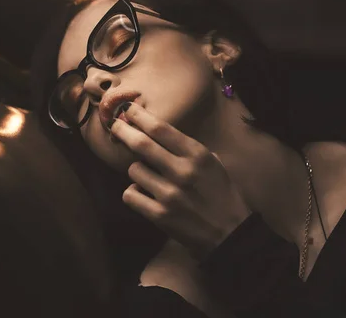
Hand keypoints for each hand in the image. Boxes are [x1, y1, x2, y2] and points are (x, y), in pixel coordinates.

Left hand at [110, 102, 250, 258]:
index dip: (139, 117)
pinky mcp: (159, 215)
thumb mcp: (214, 165)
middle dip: (123, 132)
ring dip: (136, 170)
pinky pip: (130, 195)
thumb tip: (160, 135)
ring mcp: (169, 194)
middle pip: (141, 144)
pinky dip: (133, 193)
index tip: (128, 110)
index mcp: (197, 155)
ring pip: (134, 170)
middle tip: (115, 127)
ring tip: (147, 177)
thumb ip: (189, 150)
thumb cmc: (223, 196)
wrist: (231, 234)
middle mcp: (182, 171)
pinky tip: (143, 195)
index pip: (160, 129)